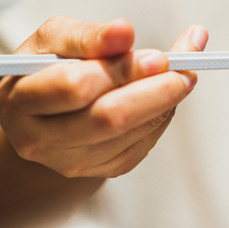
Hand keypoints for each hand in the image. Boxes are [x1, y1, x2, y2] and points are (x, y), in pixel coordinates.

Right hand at [0, 16, 208, 177]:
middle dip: (155, 92)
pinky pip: (143, 144)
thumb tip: (124, 33)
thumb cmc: (47, 68)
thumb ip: (90, 36)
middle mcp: (40, 138)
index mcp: (21, 99)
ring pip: (133, 133)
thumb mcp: (55, 40)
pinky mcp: (103, 170)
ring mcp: (72, 161)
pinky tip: (160, 99)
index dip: (122, 71)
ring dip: (165, 103)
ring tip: (178, 76)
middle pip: (110, 119)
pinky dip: (160, 117)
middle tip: (183, 71)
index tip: (159, 57)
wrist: (42, 110)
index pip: (77, 87)